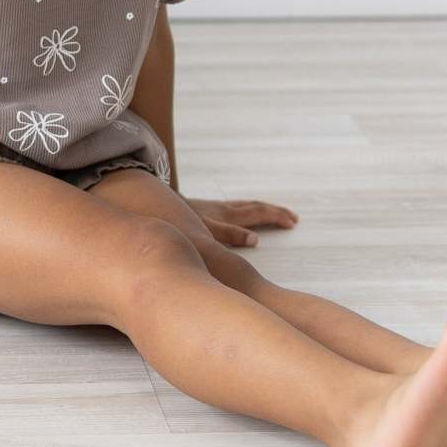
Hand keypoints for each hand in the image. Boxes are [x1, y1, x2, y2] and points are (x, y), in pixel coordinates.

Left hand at [182, 196, 299, 247]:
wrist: (154, 205)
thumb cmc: (179, 221)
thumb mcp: (206, 231)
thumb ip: (230, 235)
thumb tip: (255, 240)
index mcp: (227, 215)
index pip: (258, 213)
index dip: (275, 217)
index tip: (292, 223)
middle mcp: (223, 208)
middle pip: (255, 207)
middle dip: (274, 212)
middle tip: (293, 218)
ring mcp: (214, 207)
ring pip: (245, 205)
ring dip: (262, 209)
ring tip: (274, 213)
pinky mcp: (205, 209)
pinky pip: (233, 207)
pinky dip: (245, 209)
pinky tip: (241, 214)